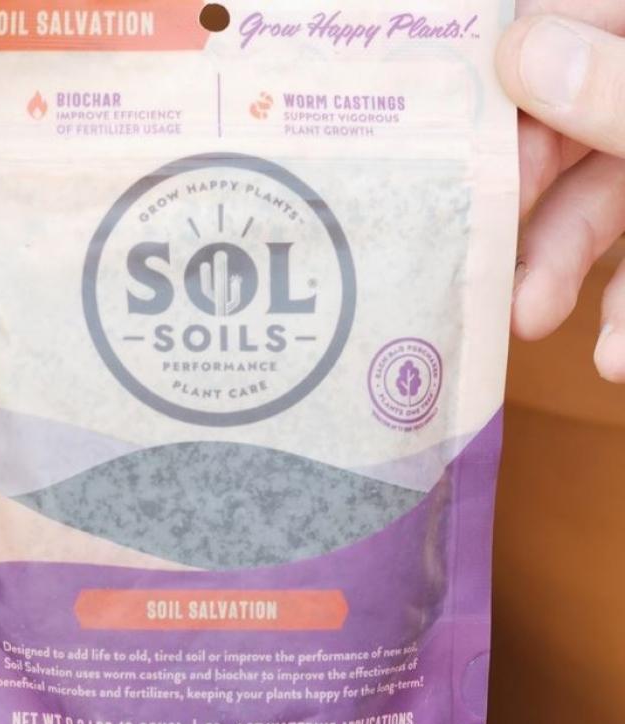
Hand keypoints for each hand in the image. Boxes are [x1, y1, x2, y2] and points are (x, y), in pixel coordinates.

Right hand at [496, 0, 624, 381]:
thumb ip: (619, 90)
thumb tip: (518, 56)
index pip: (563, 23)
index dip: (499, 75)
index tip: (449, 137)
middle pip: (564, 132)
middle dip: (522, 202)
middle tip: (475, 249)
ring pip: (600, 205)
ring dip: (561, 271)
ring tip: (526, 321)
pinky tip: (616, 356)